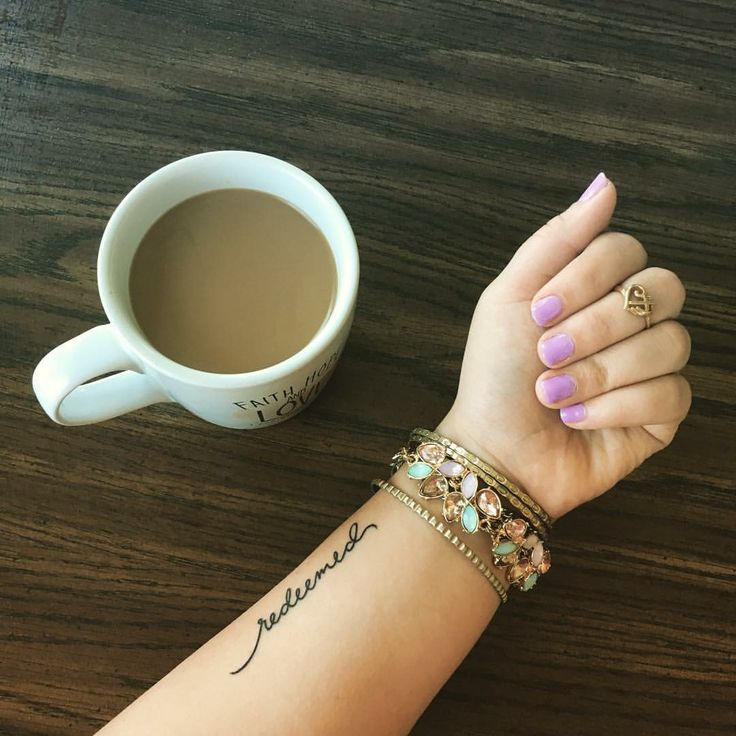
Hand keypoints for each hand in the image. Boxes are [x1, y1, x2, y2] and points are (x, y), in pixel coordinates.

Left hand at [436, 173, 691, 519]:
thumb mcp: (509, 296)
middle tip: (546, 353)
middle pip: (661, 290)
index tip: (539, 312)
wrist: (493, 448)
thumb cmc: (495, 374)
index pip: (626, 250)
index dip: (587, 277)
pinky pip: (672, 395)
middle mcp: (630, 322)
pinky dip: (614, 408)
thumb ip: (556, 239)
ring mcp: (650, 367)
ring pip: (670, 344)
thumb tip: (606, 184)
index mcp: (594, 289)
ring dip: (599, 372)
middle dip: (596, 326)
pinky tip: (576, 419)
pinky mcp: (661, 415)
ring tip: (554, 393)